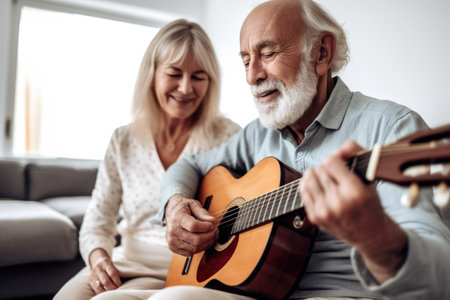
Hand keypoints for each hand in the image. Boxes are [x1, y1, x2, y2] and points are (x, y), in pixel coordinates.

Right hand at [88, 248, 120, 293]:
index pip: (112, 273)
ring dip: (106, 292)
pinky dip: (101, 293)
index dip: (116, 281)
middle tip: (117, 290)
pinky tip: (106, 294)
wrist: (97, 260)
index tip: (120, 285)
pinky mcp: (90, 280)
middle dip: (112, 288)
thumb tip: (119, 285)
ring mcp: (93, 275)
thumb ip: (115, 273)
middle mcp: (98, 269)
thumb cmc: (108, 265)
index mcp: (106, 263)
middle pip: (105, 281)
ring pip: (99, 286)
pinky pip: (95, 289)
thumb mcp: (112, 265)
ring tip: (111, 293)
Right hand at [165, 194, 217, 256]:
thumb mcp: (193, 204)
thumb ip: (203, 213)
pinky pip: (191, 253)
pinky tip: (204, 241)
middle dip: (210, 236)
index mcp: (177, 218)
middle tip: (216, 231)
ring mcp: (172, 241)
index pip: (193, 226)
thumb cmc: (183, 208)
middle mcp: (173, 231)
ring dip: (207, 243)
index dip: (206, 227)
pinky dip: (200, 248)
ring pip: (195, 248)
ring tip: (212, 235)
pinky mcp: (173, 248)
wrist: (171, 212)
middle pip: (196, 240)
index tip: (213, 224)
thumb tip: (213, 222)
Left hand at [300, 140, 406, 282]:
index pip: (331, 161)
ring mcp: (325, 211)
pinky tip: (318, 188)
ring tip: (324, 178)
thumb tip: (341, 147)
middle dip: (327, 168)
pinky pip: (303, 192)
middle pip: (320, 169)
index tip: (341, 165)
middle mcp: (338, 202)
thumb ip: (356, 154)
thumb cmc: (370, 202)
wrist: (370, 234)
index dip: (336, 160)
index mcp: (355, 191)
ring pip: (308, 179)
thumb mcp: (369, 177)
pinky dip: (309, 186)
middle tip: (335, 174)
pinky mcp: (315, 218)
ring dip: (315, 175)